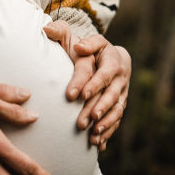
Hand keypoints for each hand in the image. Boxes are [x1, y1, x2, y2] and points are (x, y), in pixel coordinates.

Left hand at [43, 21, 131, 150]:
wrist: (111, 58)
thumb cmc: (89, 47)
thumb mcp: (78, 36)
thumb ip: (63, 31)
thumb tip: (53, 34)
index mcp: (112, 60)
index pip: (103, 73)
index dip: (92, 84)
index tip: (77, 95)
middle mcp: (120, 78)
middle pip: (111, 94)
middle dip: (98, 108)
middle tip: (82, 121)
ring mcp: (121, 93)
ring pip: (117, 110)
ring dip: (105, 123)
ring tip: (92, 134)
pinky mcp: (119, 106)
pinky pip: (117, 121)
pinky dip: (109, 132)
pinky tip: (98, 143)